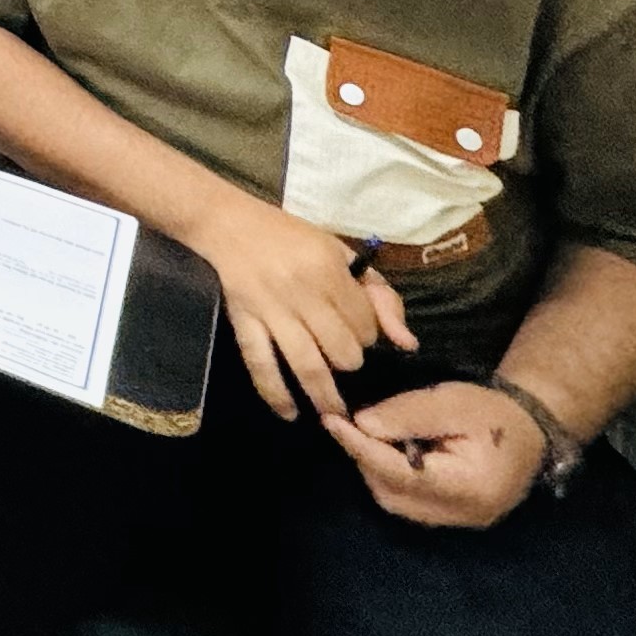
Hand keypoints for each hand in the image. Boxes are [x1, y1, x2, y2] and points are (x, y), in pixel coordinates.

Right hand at [195, 200, 415, 421]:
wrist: (227, 223)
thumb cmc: (290, 236)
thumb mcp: (339, 252)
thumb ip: (378, 295)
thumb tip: (407, 344)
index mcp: (329, 269)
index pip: (365, 324)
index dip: (368, 334)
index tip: (358, 331)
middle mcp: (303, 291)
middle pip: (342, 350)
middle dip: (349, 361)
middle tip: (343, 358)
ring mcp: (271, 309)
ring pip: (308, 364)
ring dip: (325, 395)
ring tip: (334, 412)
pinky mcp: (244, 321)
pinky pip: (261, 364)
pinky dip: (275, 394)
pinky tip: (289, 413)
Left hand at [325, 382, 544, 528]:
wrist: (529, 432)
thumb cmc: (493, 414)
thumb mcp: (453, 401)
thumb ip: (408, 414)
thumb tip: (361, 424)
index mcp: (470, 487)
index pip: (401, 473)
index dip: (362, 448)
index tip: (332, 421)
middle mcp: (464, 515)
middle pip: (394, 494)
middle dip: (365, 459)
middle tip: (348, 425)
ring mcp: (459, 523)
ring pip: (396, 502)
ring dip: (375, 470)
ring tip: (368, 436)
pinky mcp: (453, 519)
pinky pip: (409, 504)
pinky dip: (390, 478)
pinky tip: (388, 453)